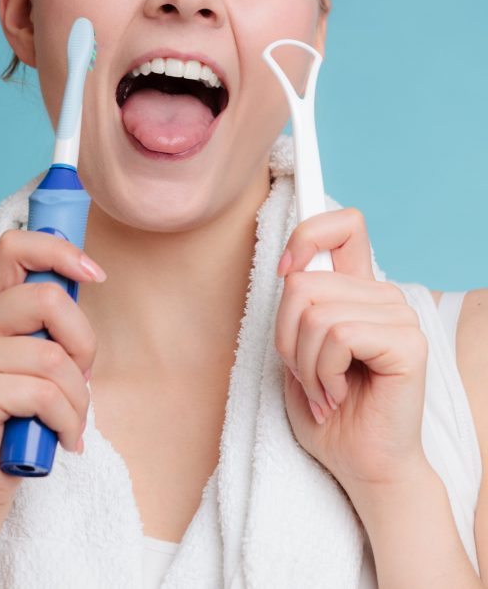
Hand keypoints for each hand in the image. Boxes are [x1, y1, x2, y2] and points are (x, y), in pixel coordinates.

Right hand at [0, 230, 104, 511]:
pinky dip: (69, 421)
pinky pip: (45, 394)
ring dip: (79, 397)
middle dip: (85, 342)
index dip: (61, 251)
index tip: (95, 275)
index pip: (16, 246)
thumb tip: (86, 275)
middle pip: (49, 299)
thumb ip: (48, 320)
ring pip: (54, 356)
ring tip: (73, 420)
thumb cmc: (17, 416)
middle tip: (84, 377)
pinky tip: (64, 438)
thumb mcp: (33, 356)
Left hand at [275, 208, 428, 496]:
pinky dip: (322, 373)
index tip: (285, 269)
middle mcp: (381, 295)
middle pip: (302, 283)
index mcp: (356, 291)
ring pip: (315, 313)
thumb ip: (297, 308)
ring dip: (304, 365)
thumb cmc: (328, 414)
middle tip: (305, 376)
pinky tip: (336, 396)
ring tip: (322, 391)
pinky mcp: (407, 344)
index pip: (343, 226)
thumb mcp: (296, 351)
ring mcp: (399, 316)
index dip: (307, 234)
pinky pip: (338, 336)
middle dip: (286, 338)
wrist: (361, 467)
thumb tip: (291, 270)